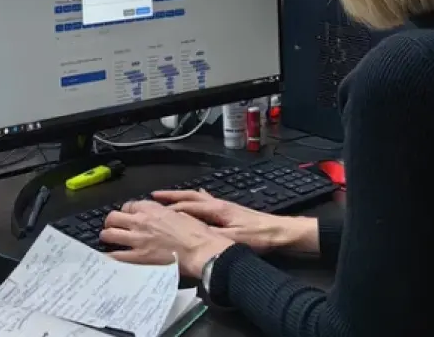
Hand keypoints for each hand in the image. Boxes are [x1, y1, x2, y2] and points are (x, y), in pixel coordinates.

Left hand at [100, 200, 234, 277]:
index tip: (128, 216)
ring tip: (108, 240)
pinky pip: (116, 256)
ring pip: (109, 234)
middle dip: (111, 222)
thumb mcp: (182, 214)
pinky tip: (106, 259)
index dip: (127, 211)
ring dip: (107, 236)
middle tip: (112, 227)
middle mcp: (141, 221)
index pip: (129, 205)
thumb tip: (165, 216)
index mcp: (152, 209)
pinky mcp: (138, 257)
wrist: (200, 250)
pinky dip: (109, 257)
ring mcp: (137, 239)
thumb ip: (167, 214)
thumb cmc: (196, 234)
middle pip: (113, 217)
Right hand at [154, 190, 319, 253]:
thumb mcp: (233, 239)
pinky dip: (196, 197)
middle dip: (171, 196)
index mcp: (217, 209)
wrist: (280, 232)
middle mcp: (219, 204)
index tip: (154, 210)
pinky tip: (197, 194)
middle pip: (190, 196)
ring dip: (181, 196)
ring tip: (168, 196)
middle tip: (154, 195)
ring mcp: (224, 205)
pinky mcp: (229, 210)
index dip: (170, 209)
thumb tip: (191, 234)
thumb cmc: (259, 236)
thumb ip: (212, 236)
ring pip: (197, 197)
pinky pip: (207, 200)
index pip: (188, 207)